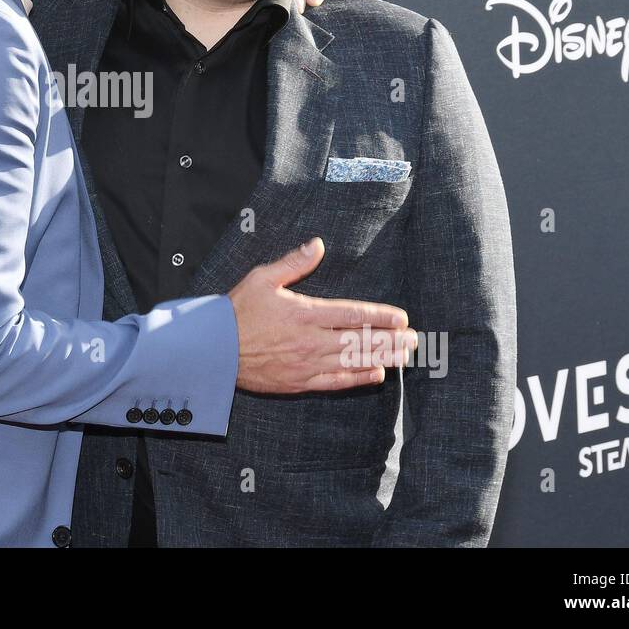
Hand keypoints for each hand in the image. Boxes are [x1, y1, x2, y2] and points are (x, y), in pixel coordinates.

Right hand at [229, 237, 416, 391]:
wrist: (214, 350)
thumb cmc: (237, 311)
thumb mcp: (262, 278)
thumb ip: (293, 263)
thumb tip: (317, 245)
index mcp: (304, 313)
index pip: (352, 314)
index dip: (380, 316)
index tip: (401, 317)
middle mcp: (310, 340)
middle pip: (359, 340)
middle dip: (389, 339)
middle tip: (414, 339)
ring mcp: (306, 364)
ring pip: (352, 361)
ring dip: (381, 358)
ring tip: (403, 356)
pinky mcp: (299, 382)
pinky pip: (335, 382)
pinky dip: (357, 379)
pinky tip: (376, 375)